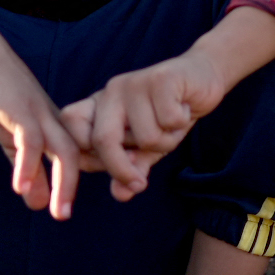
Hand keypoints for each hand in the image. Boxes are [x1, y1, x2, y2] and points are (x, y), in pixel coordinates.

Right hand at [0, 33, 95, 218]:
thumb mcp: (13, 139)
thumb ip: (28, 170)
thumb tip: (39, 205)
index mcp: (56, 126)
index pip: (79, 157)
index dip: (82, 182)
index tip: (75, 208)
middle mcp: (55, 120)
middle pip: (76, 156)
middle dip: (74, 188)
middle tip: (65, 216)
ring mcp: (40, 113)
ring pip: (62, 150)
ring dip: (62, 183)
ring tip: (56, 211)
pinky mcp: (20, 108)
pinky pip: (30, 140)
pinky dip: (28, 165)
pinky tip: (20, 187)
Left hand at [61, 50, 236, 202]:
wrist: (203, 79)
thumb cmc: (169, 114)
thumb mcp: (147, 147)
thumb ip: (132, 168)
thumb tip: (120, 195)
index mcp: (99, 105)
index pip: (71, 126)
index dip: (90, 157)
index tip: (113, 174)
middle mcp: (111, 91)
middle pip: (103, 140)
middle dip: (122, 169)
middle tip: (140, 184)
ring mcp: (134, 83)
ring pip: (145, 136)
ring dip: (166, 141)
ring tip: (172, 125)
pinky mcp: (160, 79)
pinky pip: (168, 121)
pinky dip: (180, 123)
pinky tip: (183, 110)